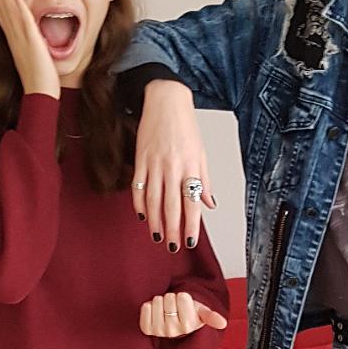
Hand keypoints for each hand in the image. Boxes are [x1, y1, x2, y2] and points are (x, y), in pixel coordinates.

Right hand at [0, 0, 60, 100]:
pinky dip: (20, 9)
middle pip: (1, 9)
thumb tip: (31, 39)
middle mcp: (14, 38)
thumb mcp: (31, 58)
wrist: (40, 95)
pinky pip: (25, 22)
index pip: (2, 14)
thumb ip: (29, 46)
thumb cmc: (40, 81)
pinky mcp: (32, 43)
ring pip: (9, 11)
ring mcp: (22, 39)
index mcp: (14, 41)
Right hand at [132, 80, 214, 251]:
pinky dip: (139, 204)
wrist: (165, 101)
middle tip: (173, 247)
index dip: (191, 224)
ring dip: (154, 222)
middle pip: (171, 206)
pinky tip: (142, 216)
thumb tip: (209, 204)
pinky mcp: (140, 159)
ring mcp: (154, 163)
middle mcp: (172, 167)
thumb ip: (204, 181)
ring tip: (157, 236)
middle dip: (172, 230)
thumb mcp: (201, 153)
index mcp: (190, 167)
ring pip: (153, 200)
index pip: (191, 203)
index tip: (190, 240)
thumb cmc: (185, 127)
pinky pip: (138, 187)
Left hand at [139, 290, 228, 337]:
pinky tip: (156, 310)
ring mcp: (159, 331)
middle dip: (171, 298)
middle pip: (168, 298)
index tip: (184, 304)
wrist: (176, 324)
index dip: (182, 297)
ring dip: (160, 301)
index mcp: (188, 326)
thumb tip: (222, 323)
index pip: (181, 297)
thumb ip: (211, 316)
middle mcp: (173, 331)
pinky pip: (145, 308)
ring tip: (166, 309)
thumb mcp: (201, 312)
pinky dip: (148, 305)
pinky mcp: (147, 328)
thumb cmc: (189, 314)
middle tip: (175, 307)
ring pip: (156, 301)